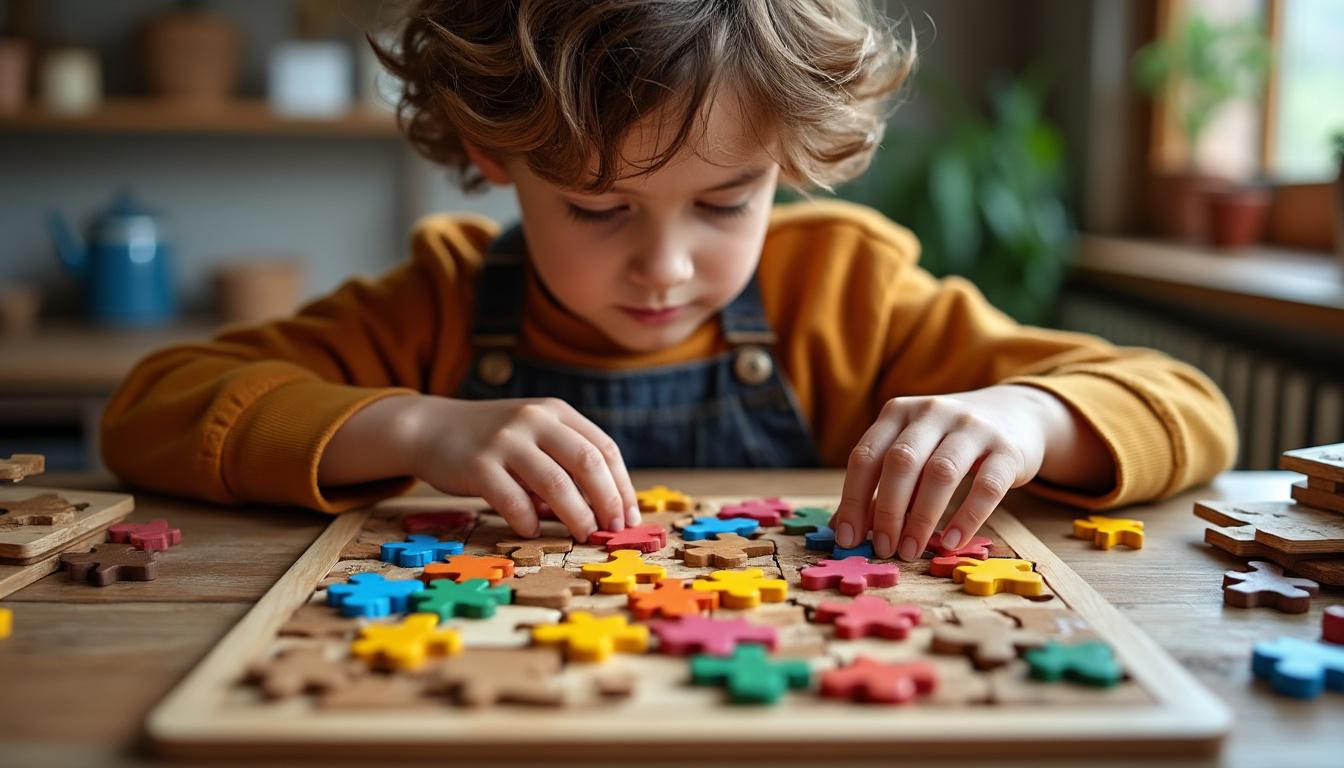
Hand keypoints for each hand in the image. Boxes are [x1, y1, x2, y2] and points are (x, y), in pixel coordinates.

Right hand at [410, 396, 638, 541]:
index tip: (629, 517)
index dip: (622, 485)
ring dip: (576, 516)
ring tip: (583, 535)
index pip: (604, 448)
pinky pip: (513, 501)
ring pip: (556, 484)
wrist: (431, 427)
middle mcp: (534, 420)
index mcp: (556, 411)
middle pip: (587, 463)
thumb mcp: (533, 434)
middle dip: (608, 501)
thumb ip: (564, 461)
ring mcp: (505, 440)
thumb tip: (604, 509)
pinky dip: (529, 521)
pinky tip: (532, 531)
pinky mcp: (477, 465)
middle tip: (613, 530)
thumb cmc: (493, 440)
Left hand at [831, 385, 1056, 560]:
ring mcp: (972, 427)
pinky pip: (985, 486)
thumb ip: (881, 484)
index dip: (852, 499)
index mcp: (898, 412)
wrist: (1015, 414)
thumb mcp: (912, 451)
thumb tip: (845, 529)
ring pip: (940, 473)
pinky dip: (966, 518)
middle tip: (883, 547)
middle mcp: (932, 412)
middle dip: (887, 510)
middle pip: (901, 462)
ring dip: (921, 518)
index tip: (847, 538)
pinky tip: (950, 542)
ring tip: (911, 551)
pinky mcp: (1007, 449)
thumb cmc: (948, 443)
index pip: (866, 456)